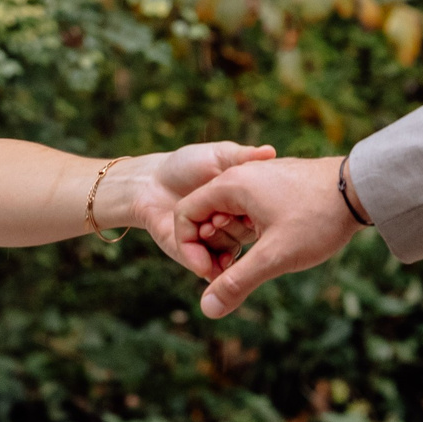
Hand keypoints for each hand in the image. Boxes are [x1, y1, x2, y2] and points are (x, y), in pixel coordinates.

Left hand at [109, 142, 277, 277]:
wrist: (152, 183)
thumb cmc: (188, 165)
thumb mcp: (218, 156)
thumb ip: (243, 155)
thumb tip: (270, 151)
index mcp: (247, 204)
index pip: (263, 215)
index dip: (255, 214)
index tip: (244, 207)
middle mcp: (237, 226)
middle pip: (247, 237)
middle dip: (233, 229)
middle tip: (218, 218)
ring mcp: (219, 243)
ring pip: (231, 255)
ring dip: (222, 247)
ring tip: (207, 230)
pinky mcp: (200, 258)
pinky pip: (211, 270)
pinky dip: (211, 268)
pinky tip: (207, 262)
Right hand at [172, 156, 364, 317]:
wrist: (362, 190)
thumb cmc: (318, 218)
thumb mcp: (274, 257)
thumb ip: (236, 282)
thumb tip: (207, 310)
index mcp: (232, 184)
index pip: (185, 214)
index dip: (190, 249)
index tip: (211, 273)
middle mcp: (242, 174)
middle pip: (206, 213)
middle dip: (214, 246)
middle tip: (238, 269)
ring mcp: (262, 177)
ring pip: (230, 212)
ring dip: (234, 239)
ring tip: (260, 258)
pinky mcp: (279, 184)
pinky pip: (250, 208)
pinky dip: (252, 229)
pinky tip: (275, 245)